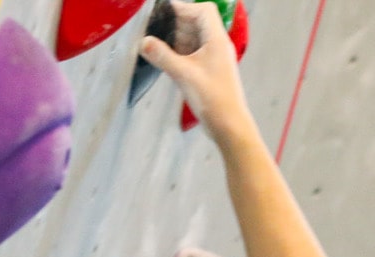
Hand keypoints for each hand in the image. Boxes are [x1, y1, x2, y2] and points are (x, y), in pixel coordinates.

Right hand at [139, 1, 251, 143]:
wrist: (230, 127)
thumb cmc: (214, 100)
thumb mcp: (184, 75)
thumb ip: (162, 56)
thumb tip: (144, 42)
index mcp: (216, 40)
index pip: (204, 10)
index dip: (185, 7)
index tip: (165, 12)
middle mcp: (217, 46)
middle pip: (197, 23)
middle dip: (177, 25)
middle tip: (157, 31)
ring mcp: (214, 60)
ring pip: (194, 40)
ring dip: (177, 41)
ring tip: (159, 46)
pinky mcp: (209, 73)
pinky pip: (194, 55)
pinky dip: (181, 55)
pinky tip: (167, 61)